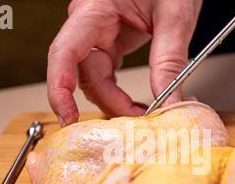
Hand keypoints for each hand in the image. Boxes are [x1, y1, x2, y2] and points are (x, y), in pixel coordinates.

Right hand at [47, 0, 201, 126]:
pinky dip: (121, 96)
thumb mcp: (175, 16)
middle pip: (85, 76)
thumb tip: (169, 103)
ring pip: (95, 81)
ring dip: (116, 103)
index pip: (64, 52)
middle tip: (136, 123)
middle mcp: (90, 25)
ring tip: (142, 116)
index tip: (68, 116)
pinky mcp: (111, 46)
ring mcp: (99, 36)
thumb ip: (170, 59)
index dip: (59, 87)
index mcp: (94, 9)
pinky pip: (108, 78)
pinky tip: (136, 106)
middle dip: (109, 103)